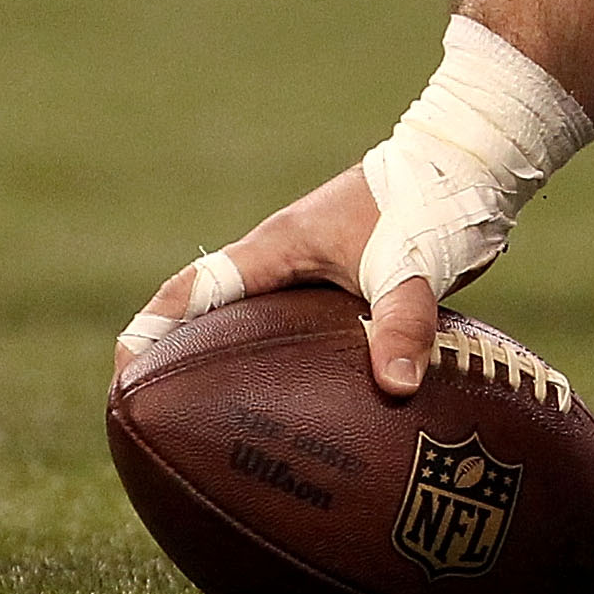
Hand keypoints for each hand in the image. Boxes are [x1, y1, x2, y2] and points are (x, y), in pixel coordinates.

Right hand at [117, 162, 445, 399]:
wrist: (470, 161)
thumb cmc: (433, 200)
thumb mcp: (416, 261)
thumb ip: (405, 320)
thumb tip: (395, 387)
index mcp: (276, 248)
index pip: (193, 292)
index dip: (150, 333)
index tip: (122, 380)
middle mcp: (282, 261)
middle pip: (205, 313)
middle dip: (172, 360)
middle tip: (152, 420)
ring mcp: (309, 272)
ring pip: (247, 325)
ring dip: (223, 366)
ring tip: (213, 432)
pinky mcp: (341, 284)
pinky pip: (293, 335)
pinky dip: (282, 371)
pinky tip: (302, 419)